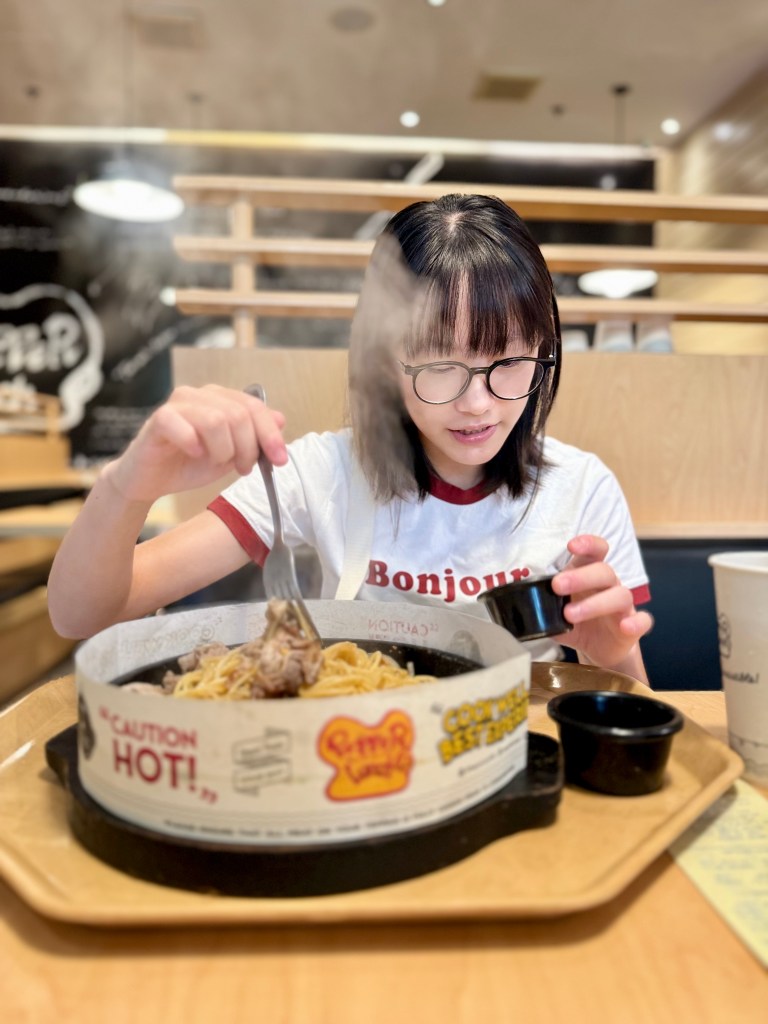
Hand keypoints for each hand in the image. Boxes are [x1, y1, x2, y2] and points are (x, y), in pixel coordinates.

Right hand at [105, 385, 287, 503]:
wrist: (151, 480)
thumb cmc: (189, 464)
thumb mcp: (232, 454)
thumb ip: (254, 437)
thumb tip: (280, 419)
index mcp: (220, 399)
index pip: (254, 406)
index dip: (270, 433)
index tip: (280, 459)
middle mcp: (199, 395)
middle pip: (238, 414)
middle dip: (247, 447)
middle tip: (242, 468)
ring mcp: (178, 404)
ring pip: (216, 420)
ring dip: (223, 450)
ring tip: (218, 462)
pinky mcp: (158, 420)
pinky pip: (182, 426)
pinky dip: (194, 444)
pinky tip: (194, 454)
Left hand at [551, 534, 652, 674]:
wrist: (599, 649)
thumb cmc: (578, 622)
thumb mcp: (556, 613)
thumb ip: (542, 607)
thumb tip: (516, 606)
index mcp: (590, 576)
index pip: (595, 552)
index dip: (588, 544)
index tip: (572, 545)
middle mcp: (609, 586)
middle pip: (604, 571)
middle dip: (580, 576)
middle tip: (558, 586)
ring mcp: (623, 607)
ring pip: (620, 595)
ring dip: (596, 603)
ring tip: (571, 614)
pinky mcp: (632, 628)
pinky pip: (642, 621)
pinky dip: (636, 622)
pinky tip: (625, 627)